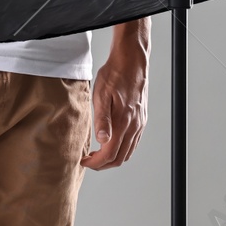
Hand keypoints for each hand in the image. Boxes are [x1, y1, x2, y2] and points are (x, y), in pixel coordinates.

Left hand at [81, 44, 147, 169]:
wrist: (132, 61)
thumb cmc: (114, 75)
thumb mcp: (101, 95)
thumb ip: (102, 119)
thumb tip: (101, 141)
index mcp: (123, 122)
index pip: (110, 154)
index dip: (96, 163)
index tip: (84, 161)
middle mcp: (134, 126)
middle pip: (120, 158)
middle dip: (103, 164)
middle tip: (89, 160)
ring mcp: (140, 123)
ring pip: (128, 152)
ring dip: (112, 158)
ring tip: (97, 153)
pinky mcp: (142, 119)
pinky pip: (134, 143)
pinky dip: (122, 149)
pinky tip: (111, 142)